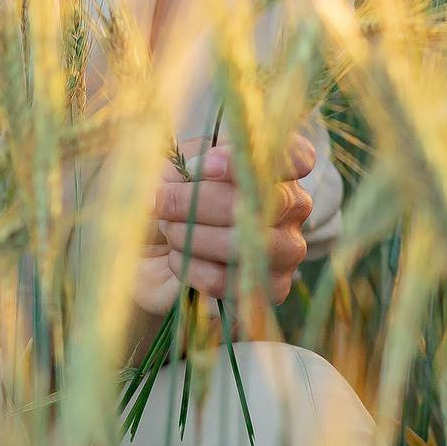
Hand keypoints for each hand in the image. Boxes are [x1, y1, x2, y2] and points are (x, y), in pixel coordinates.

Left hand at [133, 130, 315, 317]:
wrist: (151, 248)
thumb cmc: (171, 195)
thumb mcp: (175, 166)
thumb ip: (188, 161)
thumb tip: (194, 175)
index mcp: (274, 166)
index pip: (295, 156)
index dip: (245, 160)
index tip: (197, 167)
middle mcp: (291, 206)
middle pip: (258, 200)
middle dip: (198, 200)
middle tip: (163, 201)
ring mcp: (287, 250)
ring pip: (244, 243)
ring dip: (192, 235)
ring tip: (169, 229)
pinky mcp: (271, 289)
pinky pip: (228, 279)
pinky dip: (190, 265)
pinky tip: (177, 256)